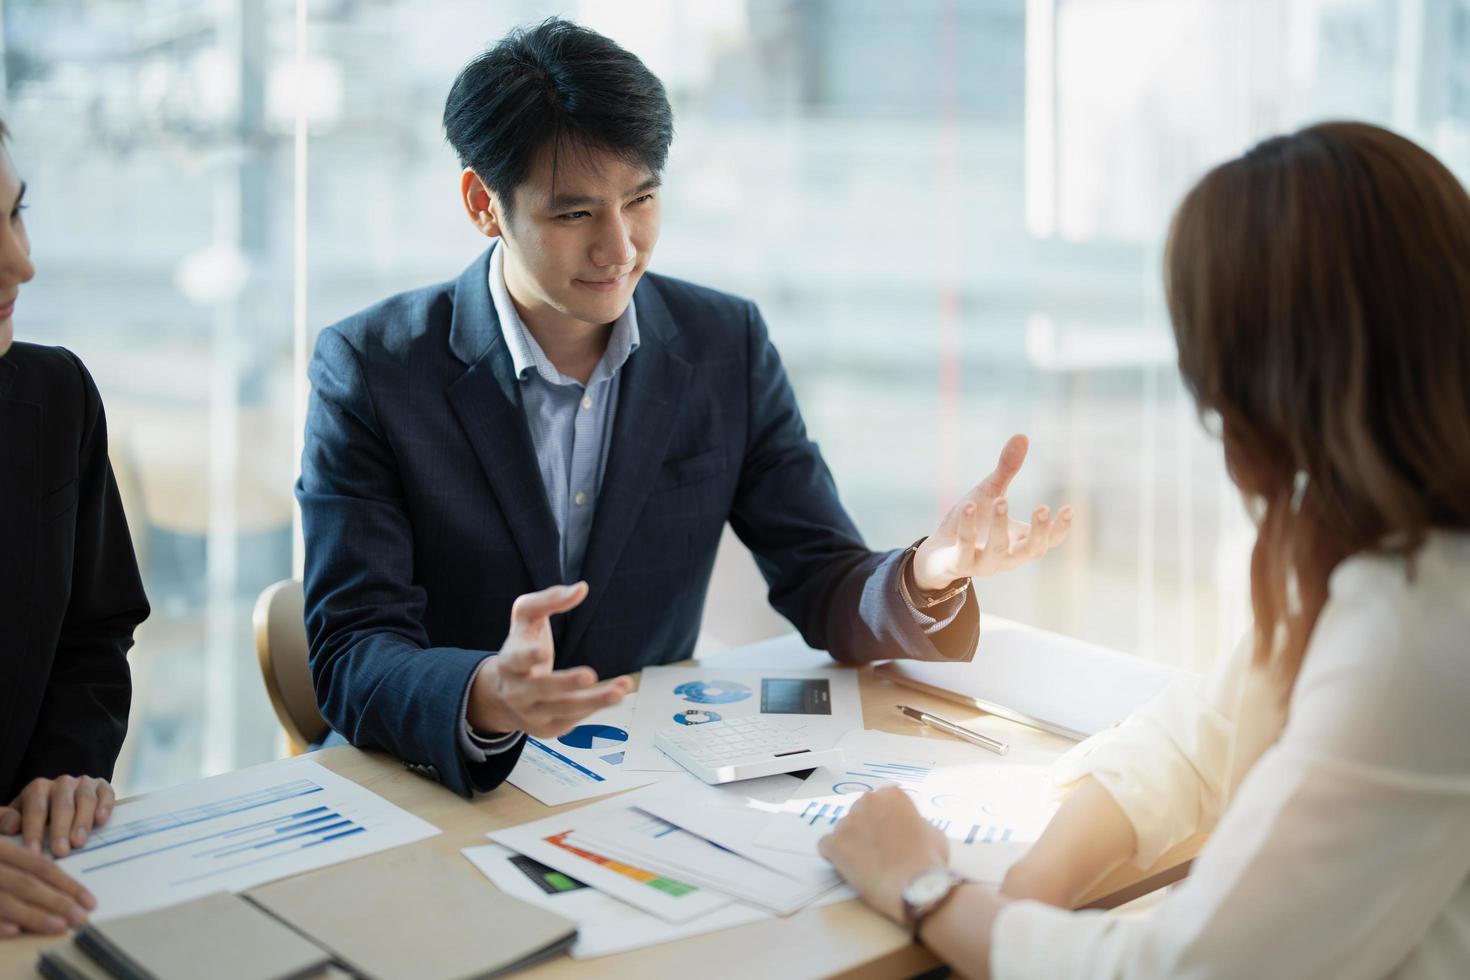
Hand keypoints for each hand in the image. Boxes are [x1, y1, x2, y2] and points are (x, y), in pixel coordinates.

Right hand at [0, 839, 94, 937]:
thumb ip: (12, 841)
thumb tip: (37, 850)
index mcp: (0, 848)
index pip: (40, 866)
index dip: (67, 884)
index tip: (89, 901)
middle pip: (27, 884)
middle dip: (57, 902)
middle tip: (81, 918)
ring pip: (7, 901)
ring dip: (34, 915)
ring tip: (60, 926)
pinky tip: (16, 932)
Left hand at [3, 776, 115, 857]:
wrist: (58, 805)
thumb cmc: (35, 818)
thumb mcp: (17, 818)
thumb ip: (6, 820)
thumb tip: (12, 826)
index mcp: (38, 789)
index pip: (35, 808)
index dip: (34, 831)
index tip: (33, 852)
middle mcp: (61, 783)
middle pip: (62, 805)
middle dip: (61, 829)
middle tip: (61, 852)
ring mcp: (84, 783)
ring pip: (85, 799)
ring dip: (83, 822)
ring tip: (79, 843)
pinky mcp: (102, 787)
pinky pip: (106, 793)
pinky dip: (105, 805)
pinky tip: (101, 820)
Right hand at [467, 582, 631, 737]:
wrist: (502, 694)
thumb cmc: (520, 646)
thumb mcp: (526, 616)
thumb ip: (550, 599)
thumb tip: (581, 588)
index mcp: (508, 663)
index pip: (516, 661)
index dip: (528, 657)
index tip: (542, 652)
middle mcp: (517, 692)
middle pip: (541, 690)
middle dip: (565, 683)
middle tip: (589, 674)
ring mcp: (532, 713)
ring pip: (563, 710)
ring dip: (594, 701)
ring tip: (619, 691)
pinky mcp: (548, 728)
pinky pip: (574, 720)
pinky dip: (596, 707)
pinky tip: (616, 692)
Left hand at [818, 786, 949, 922]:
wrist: (914, 886)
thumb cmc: (929, 860)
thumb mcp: (933, 832)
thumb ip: (915, 822)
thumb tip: (910, 828)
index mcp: (891, 795)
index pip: (883, 800)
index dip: (887, 819)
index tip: (892, 834)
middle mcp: (866, 801)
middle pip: (861, 812)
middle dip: (867, 828)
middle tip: (879, 851)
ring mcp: (848, 822)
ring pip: (844, 830)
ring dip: (852, 843)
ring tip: (867, 865)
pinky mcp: (834, 843)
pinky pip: (827, 846)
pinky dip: (835, 856)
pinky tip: (850, 868)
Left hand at [912, 434, 1072, 591]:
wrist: (939, 552)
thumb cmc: (973, 522)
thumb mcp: (991, 492)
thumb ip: (1007, 469)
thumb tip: (1022, 435)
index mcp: (1020, 541)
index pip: (1049, 541)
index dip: (1061, 528)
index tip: (1068, 508)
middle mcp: (1007, 557)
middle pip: (1032, 551)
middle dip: (1039, 532)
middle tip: (1042, 508)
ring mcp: (983, 563)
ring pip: (998, 552)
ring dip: (1000, 526)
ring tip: (1000, 499)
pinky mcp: (959, 564)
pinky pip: (965, 549)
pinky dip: (967, 529)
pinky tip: (967, 506)